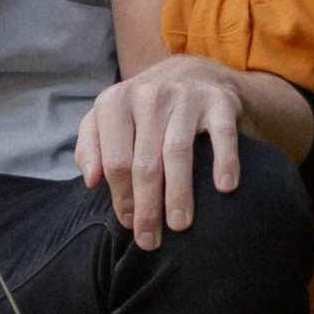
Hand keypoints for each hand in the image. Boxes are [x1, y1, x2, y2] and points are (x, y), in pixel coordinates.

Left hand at [77, 56, 250, 246]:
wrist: (193, 73)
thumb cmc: (143, 110)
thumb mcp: (108, 119)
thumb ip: (89, 147)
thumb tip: (91, 180)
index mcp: (115, 102)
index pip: (115, 161)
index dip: (121, 198)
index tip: (130, 223)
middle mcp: (149, 96)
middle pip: (144, 163)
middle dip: (147, 207)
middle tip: (151, 240)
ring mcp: (186, 97)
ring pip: (177, 153)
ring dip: (179, 193)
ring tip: (181, 225)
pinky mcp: (219, 102)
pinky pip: (222, 135)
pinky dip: (224, 162)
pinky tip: (224, 188)